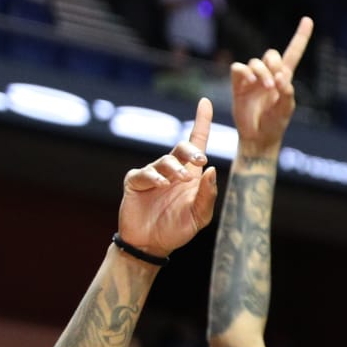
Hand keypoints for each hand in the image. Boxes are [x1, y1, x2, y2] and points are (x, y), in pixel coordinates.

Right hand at [120, 97, 219, 256]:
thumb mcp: (200, 215)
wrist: (152, 244)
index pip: (197, 142)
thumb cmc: (178, 228)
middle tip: (199, 159)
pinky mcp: (135, 182)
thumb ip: (208, 194)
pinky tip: (161, 185)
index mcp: (191, 175)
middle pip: (181, 147)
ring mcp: (152, 175)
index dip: (201, 122)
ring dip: (173, 169)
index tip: (204, 101)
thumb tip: (211, 169)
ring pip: (164, 161)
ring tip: (178, 180)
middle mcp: (172, 170)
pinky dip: (153, 177)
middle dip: (190, 149)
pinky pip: (144, 173)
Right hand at [230, 16, 313, 153]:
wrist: (258, 137)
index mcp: (284, 77)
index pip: (293, 53)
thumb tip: (280, 78)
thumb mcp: (286, 109)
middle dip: (275, 63)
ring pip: (255, 62)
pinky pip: (238, 68)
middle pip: (271, 54)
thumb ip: (287, 92)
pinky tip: (252, 83)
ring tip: (267, 87)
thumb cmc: (275, 123)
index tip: (308, 19)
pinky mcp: (238, 84)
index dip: (301, 37)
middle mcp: (268, 74)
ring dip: (262, 72)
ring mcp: (252, 78)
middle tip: (276, 81)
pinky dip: (246, 73)